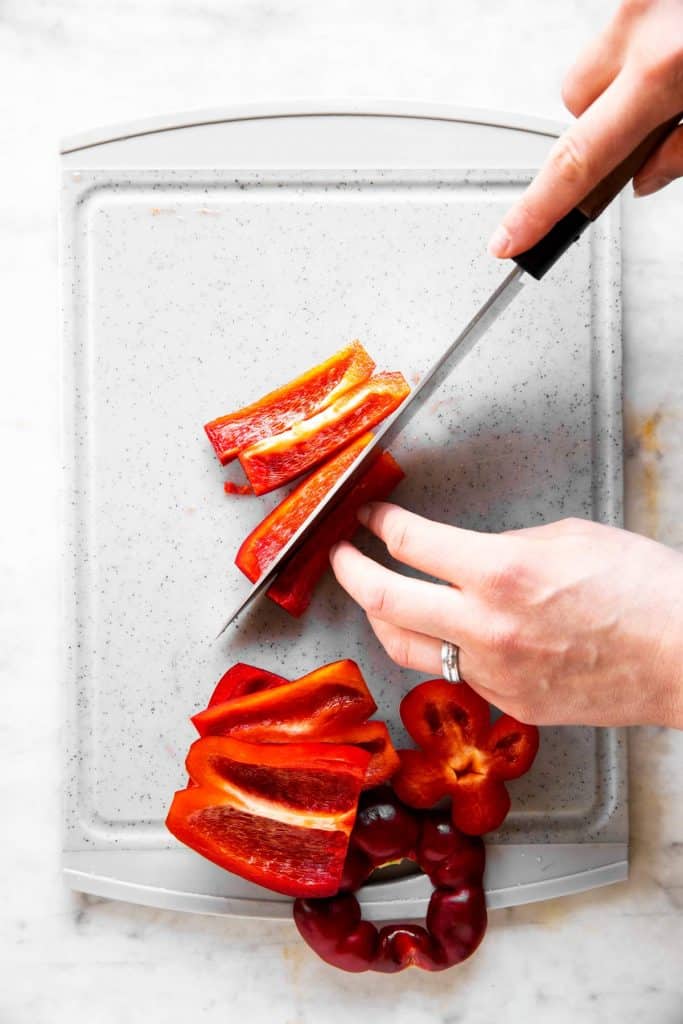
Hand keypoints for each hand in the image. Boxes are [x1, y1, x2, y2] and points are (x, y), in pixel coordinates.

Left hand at [329, 504, 682, 727]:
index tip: (372, 518)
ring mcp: (492, 672)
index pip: (409, 543)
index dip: (381, 524)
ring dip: (378, 616)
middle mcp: (485, 627)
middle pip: (383, 600)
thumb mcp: (568, 537)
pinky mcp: (507, 702)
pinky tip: (440, 632)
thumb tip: (467, 554)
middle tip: (341, 556)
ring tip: (374, 596)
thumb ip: (503, 544)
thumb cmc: (643, 590)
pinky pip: (451, 673)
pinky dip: (434, 647)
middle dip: (350, 571)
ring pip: (403, 647)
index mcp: (500, 572)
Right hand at [489, 0, 682, 258]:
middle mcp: (642, 22)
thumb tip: (647, 176)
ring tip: (679, 73)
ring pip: (597, 60)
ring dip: (624, 80)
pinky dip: (649, 41)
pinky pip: (624, 24)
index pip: (580, 160)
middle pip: (575, 102)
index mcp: (668, 66)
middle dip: (603, 123)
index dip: (539, 208)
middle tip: (659, 121)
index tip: (510, 239)